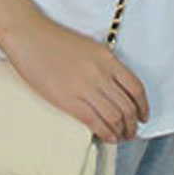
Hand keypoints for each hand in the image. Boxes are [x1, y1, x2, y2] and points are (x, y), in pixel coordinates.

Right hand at [0, 11, 149, 142]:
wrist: (29, 37)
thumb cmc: (55, 40)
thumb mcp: (89, 47)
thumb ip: (104, 64)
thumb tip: (114, 85)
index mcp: (107, 59)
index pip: (135, 88)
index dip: (143, 106)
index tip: (143, 116)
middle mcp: (101, 74)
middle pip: (128, 106)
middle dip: (133, 123)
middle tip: (132, 131)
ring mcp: (86, 87)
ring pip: (115, 117)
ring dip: (122, 131)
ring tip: (121, 136)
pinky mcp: (69, 100)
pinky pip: (95, 122)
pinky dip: (107, 133)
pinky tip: (108, 137)